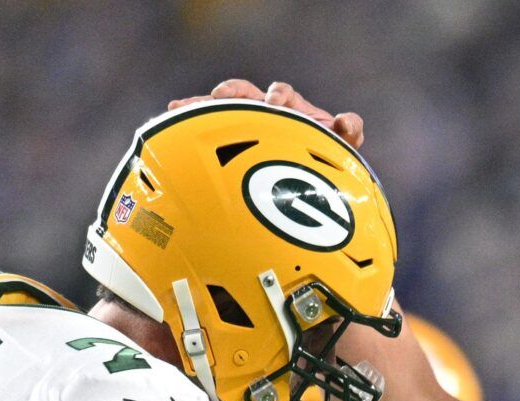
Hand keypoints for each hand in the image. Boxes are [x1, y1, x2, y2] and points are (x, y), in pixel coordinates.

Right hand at [166, 80, 363, 149]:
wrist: (303, 188)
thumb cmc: (321, 162)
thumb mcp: (339, 149)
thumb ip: (348, 133)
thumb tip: (347, 121)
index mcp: (290, 110)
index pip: (282, 94)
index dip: (279, 96)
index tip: (274, 104)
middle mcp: (262, 114)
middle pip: (244, 92)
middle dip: (233, 92)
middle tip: (222, 97)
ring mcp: (242, 128)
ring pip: (220, 110)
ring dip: (204, 105)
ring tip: (185, 106)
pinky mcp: (227, 143)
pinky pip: (205, 128)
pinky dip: (189, 119)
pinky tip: (171, 116)